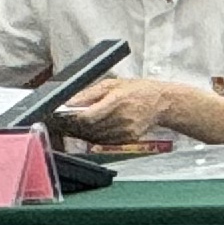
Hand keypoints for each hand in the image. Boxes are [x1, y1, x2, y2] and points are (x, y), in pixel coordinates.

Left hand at [58, 76, 182, 143]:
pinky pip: (103, 141)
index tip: (61, 116)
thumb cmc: (138, 90)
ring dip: (81, 132)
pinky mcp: (127, 139)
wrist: (162, 103)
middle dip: (72, 126)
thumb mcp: (113, 83)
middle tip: (61, 122)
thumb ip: (89, 93)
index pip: (87, 116)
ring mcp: (125, 131)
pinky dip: (93, 136)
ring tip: (72, 126)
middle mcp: (122, 118)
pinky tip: (88, 130)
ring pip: (94, 137)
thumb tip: (69, 101)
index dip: (72, 119)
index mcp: (117, 101)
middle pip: (88, 128)